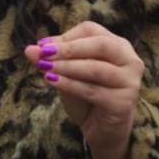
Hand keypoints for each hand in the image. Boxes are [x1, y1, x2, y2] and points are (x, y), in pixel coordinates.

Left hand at [24, 21, 144, 158]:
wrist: (101, 129)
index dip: (66, 36)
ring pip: (96, 69)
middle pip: (100, 45)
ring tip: (45, 68)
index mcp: (117, 45)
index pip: (91, 30)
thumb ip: (50, 59)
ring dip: (68, 67)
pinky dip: (70, 85)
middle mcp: (129, 60)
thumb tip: (29, 49)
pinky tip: (52, 81)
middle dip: (69, 48)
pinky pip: (93, 90)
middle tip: (44, 53)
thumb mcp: (66, 72)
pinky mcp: (124, 102)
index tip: (42, 46)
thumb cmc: (86, 94)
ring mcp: (129, 81)